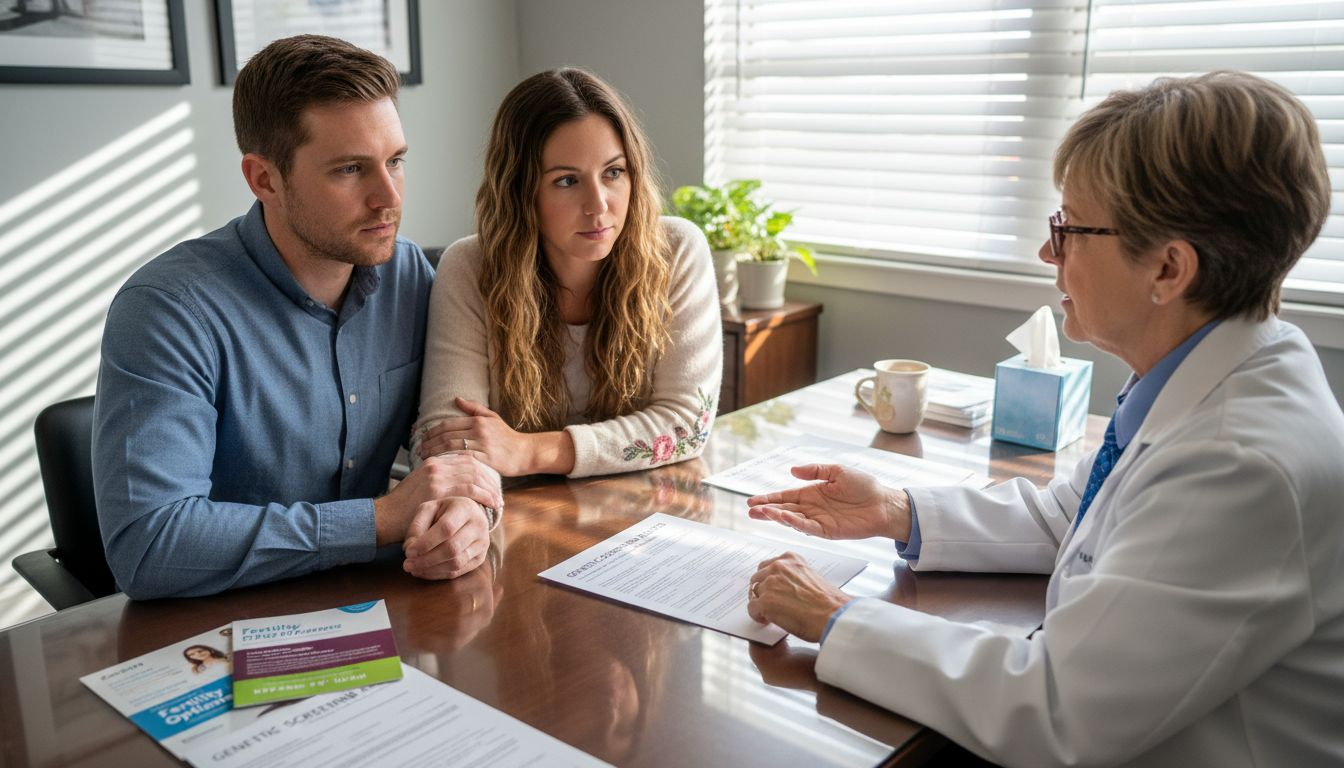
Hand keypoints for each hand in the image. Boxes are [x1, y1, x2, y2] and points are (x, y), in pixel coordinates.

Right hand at [374, 453, 501, 545]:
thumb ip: (438, 480)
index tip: (492, 482)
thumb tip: (457, 484)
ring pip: (474, 475)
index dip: (483, 469)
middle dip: (490, 478)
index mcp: (433, 461)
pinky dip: (484, 496)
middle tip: (499, 492)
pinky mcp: (438, 490)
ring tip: (498, 501)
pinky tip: (492, 504)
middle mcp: (436, 464)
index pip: (466, 458)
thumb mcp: (420, 486)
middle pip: (474, 464)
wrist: (384, 517)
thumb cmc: (403, 508)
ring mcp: (437, 476)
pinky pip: (469, 489)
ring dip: (490, 488)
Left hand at [402, 497, 490, 579]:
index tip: (408, 551)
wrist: (467, 515)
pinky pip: (458, 571)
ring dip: (431, 569)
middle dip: (426, 559)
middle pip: (452, 548)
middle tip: (407, 564)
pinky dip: (439, 574)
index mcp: (465, 508)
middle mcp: (479, 525)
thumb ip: (417, 525)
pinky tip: (424, 572)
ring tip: (414, 569)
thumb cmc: (444, 511)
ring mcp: (483, 543)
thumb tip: (410, 548)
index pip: (446, 528)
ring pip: (456, 562)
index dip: (426, 542)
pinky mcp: (480, 558)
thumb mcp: (429, 509)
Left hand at [418, 398, 533, 475]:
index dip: (432, 431)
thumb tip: (457, 399)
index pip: (448, 424)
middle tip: (419, 449)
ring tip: (426, 457)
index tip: (422, 437)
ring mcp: (482, 445)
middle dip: (430, 442)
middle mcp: (479, 430)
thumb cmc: (508, 437)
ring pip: (452, 447)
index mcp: (478, 420)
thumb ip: (475, 408)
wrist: (525, 452)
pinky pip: (463, 459)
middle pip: (447, 435)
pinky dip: (449, 461)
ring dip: (436, 452)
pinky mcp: (486, 459)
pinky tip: (441, 464)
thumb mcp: (493, 418)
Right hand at [746, 464, 910, 541]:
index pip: (785, 496)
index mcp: (812, 492)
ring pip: (792, 520)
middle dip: (766, 510)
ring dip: (776, 517)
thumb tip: (792, 470)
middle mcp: (812, 508)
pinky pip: (807, 528)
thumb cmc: (864, 486)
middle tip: (750, 510)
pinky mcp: (828, 532)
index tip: (752, 501)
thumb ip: (815, 470)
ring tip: (761, 514)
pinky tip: (782, 518)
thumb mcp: (838, 471)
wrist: (884, 504)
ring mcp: (818, 521)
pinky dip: (794, 524)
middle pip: (784, 509)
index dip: (769, 498)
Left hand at [746, 552, 850, 642]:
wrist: (833, 615)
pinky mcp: (765, 602)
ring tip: (770, 613)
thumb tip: (783, 589)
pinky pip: (752, 609)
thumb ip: (794, 577)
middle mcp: (778, 567)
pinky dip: (757, 616)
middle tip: (768, 602)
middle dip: (762, 590)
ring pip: (754, 593)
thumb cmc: (828, 602)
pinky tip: (768, 621)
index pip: (768, 566)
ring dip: (760, 603)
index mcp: (790, 559)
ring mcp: (770, 584)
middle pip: (757, 578)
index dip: (768, 579)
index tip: (771, 588)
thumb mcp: (811, 577)